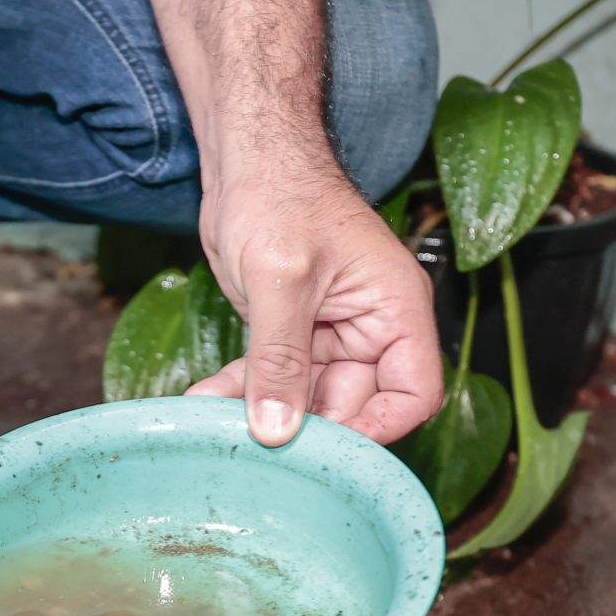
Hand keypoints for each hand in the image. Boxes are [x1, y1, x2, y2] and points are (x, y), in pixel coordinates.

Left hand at [188, 150, 441, 447]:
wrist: (246, 159)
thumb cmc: (281, 193)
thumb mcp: (280, 281)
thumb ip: (280, 360)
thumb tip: (277, 430)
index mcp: (395, 309)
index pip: (412, 394)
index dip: (379, 430)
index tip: (330, 455)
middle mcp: (370, 327)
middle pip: (354, 405)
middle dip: (305, 428)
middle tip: (256, 444)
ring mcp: (329, 333)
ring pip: (305, 397)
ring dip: (261, 411)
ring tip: (213, 420)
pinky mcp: (290, 332)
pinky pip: (272, 377)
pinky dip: (241, 391)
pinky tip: (202, 399)